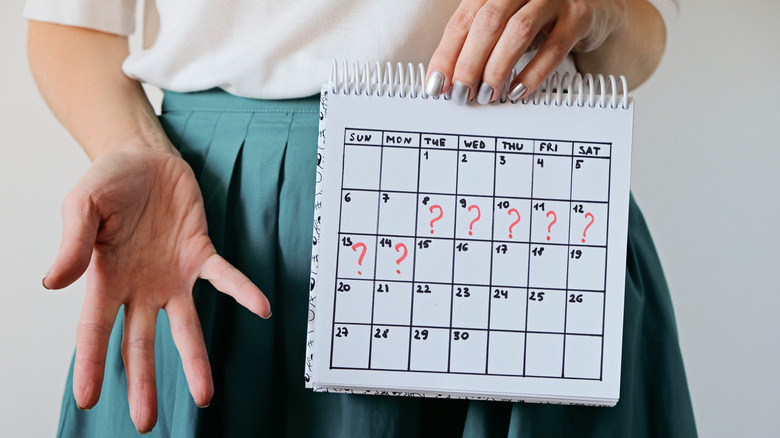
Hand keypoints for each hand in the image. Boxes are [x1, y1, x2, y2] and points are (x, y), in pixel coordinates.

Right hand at [43, 147, 270, 432]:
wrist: (142, 155)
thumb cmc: (108, 181)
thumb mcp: (81, 205)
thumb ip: (73, 243)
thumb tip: (54, 283)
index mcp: (105, 279)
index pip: (94, 329)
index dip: (91, 363)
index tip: (87, 399)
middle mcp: (140, 287)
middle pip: (140, 342)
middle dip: (144, 381)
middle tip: (146, 422)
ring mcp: (173, 275)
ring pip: (184, 326)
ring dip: (195, 359)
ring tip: (205, 396)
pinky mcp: (200, 254)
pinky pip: (225, 277)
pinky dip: (242, 292)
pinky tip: (262, 308)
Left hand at [426, 0, 626, 103]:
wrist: (596, 8)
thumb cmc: (542, 19)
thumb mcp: (505, 24)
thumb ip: (479, 44)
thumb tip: (449, 80)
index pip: (463, 20)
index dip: (447, 54)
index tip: (436, 84)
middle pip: (487, 23)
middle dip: (469, 63)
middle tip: (461, 94)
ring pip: (518, 32)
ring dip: (497, 68)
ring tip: (488, 95)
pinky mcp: (579, 15)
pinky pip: (554, 48)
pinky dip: (533, 73)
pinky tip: (518, 91)